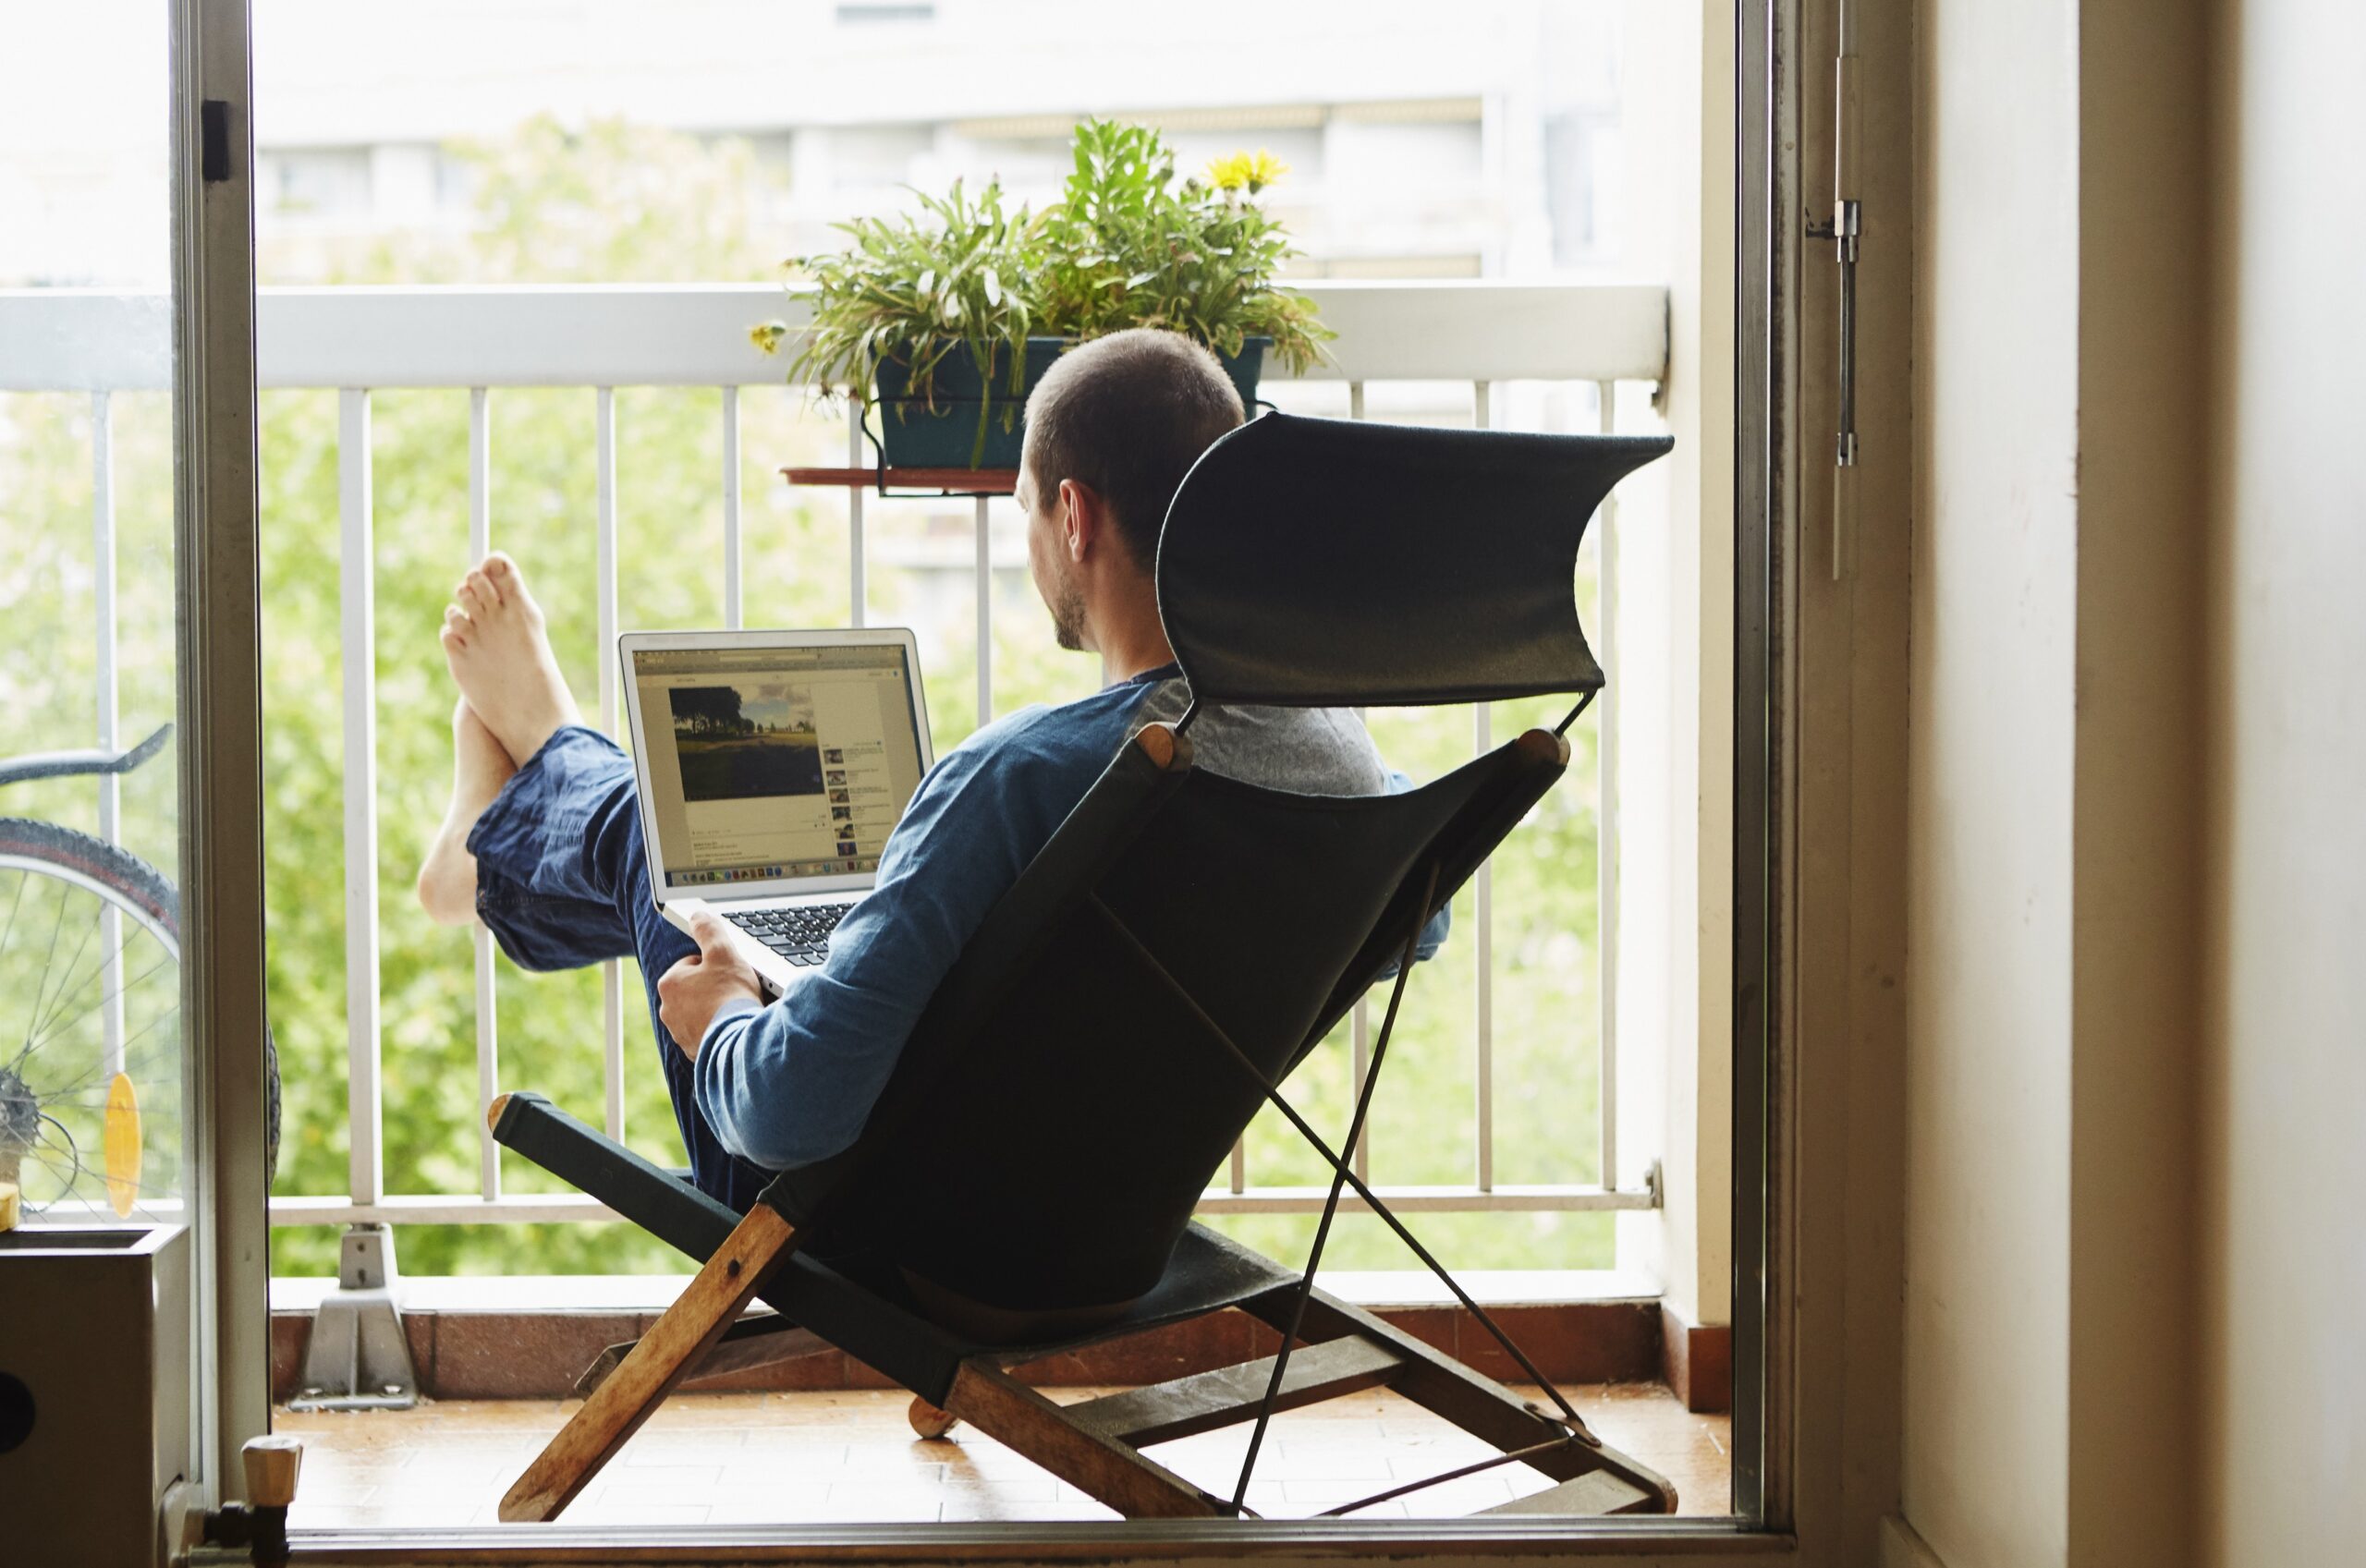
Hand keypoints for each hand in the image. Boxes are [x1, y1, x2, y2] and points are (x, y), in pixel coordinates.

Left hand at [656, 906, 763, 1058]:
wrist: (739, 1042)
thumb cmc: (730, 995)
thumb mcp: (722, 952)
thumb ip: (708, 930)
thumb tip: (697, 915)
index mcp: (670, 983)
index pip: (693, 963)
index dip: (716, 964)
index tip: (729, 972)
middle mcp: (668, 1009)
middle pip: (696, 988)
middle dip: (713, 988)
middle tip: (734, 991)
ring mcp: (680, 1032)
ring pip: (700, 1012)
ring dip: (715, 1009)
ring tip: (735, 1010)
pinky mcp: (693, 1050)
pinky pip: (706, 1033)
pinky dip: (718, 1029)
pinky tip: (733, 1027)